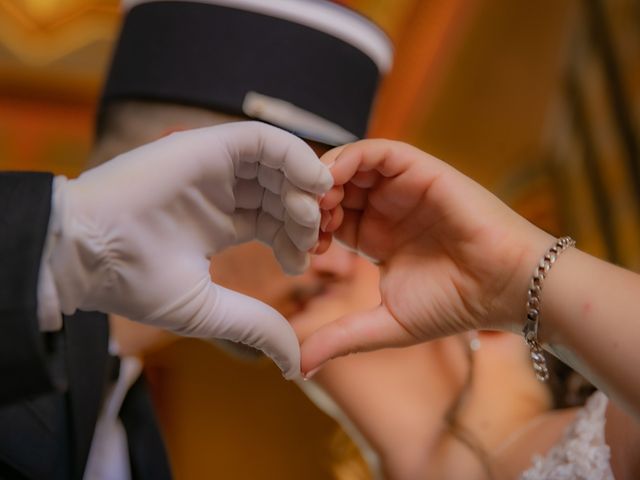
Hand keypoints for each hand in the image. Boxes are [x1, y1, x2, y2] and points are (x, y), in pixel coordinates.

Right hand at [47, 121, 331, 377]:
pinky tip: (312, 182)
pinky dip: (294, 154)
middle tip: (314, 241)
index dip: (296, 239)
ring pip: (277, 164)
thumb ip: (257, 326)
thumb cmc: (137, 283)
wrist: (89, 254)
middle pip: (280, 192)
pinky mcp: (207, 145)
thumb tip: (294, 365)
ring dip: (303, 187)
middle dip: (304, 216)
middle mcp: (219, 192)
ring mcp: (214, 166)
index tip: (303, 263)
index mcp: (218, 223)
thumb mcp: (210, 309)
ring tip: (313, 216)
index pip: (273, 221)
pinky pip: (263, 139)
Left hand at [301, 139, 553, 374]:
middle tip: (298, 220)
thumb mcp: (386, 324)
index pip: (330, 220)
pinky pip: (376, 151)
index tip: (299, 250)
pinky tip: (331, 181)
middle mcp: (387, 208)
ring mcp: (402, 187)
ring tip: (312, 203)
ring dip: (324, 179)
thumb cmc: (455, 306)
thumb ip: (341, 338)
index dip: (308, 230)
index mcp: (377, 237)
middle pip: (334, 190)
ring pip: (350, 166)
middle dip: (310, 202)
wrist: (506, 287)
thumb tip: (299, 368)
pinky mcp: (420, 169)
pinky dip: (348, 158)